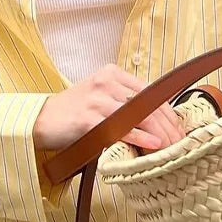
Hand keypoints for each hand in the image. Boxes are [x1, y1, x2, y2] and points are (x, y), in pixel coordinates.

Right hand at [33, 64, 185, 153]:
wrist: (41, 120)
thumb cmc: (74, 113)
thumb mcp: (102, 100)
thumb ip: (126, 105)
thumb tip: (159, 123)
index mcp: (113, 74)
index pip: (151, 92)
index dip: (169, 113)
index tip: (181, 130)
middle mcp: (107, 82)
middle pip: (148, 103)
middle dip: (168, 126)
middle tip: (180, 143)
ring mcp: (97, 98)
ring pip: (138, 115)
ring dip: (159, 134)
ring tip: (171, 147)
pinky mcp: (87, 117)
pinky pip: (120, 127)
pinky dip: (140, 136)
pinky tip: (153, 144)